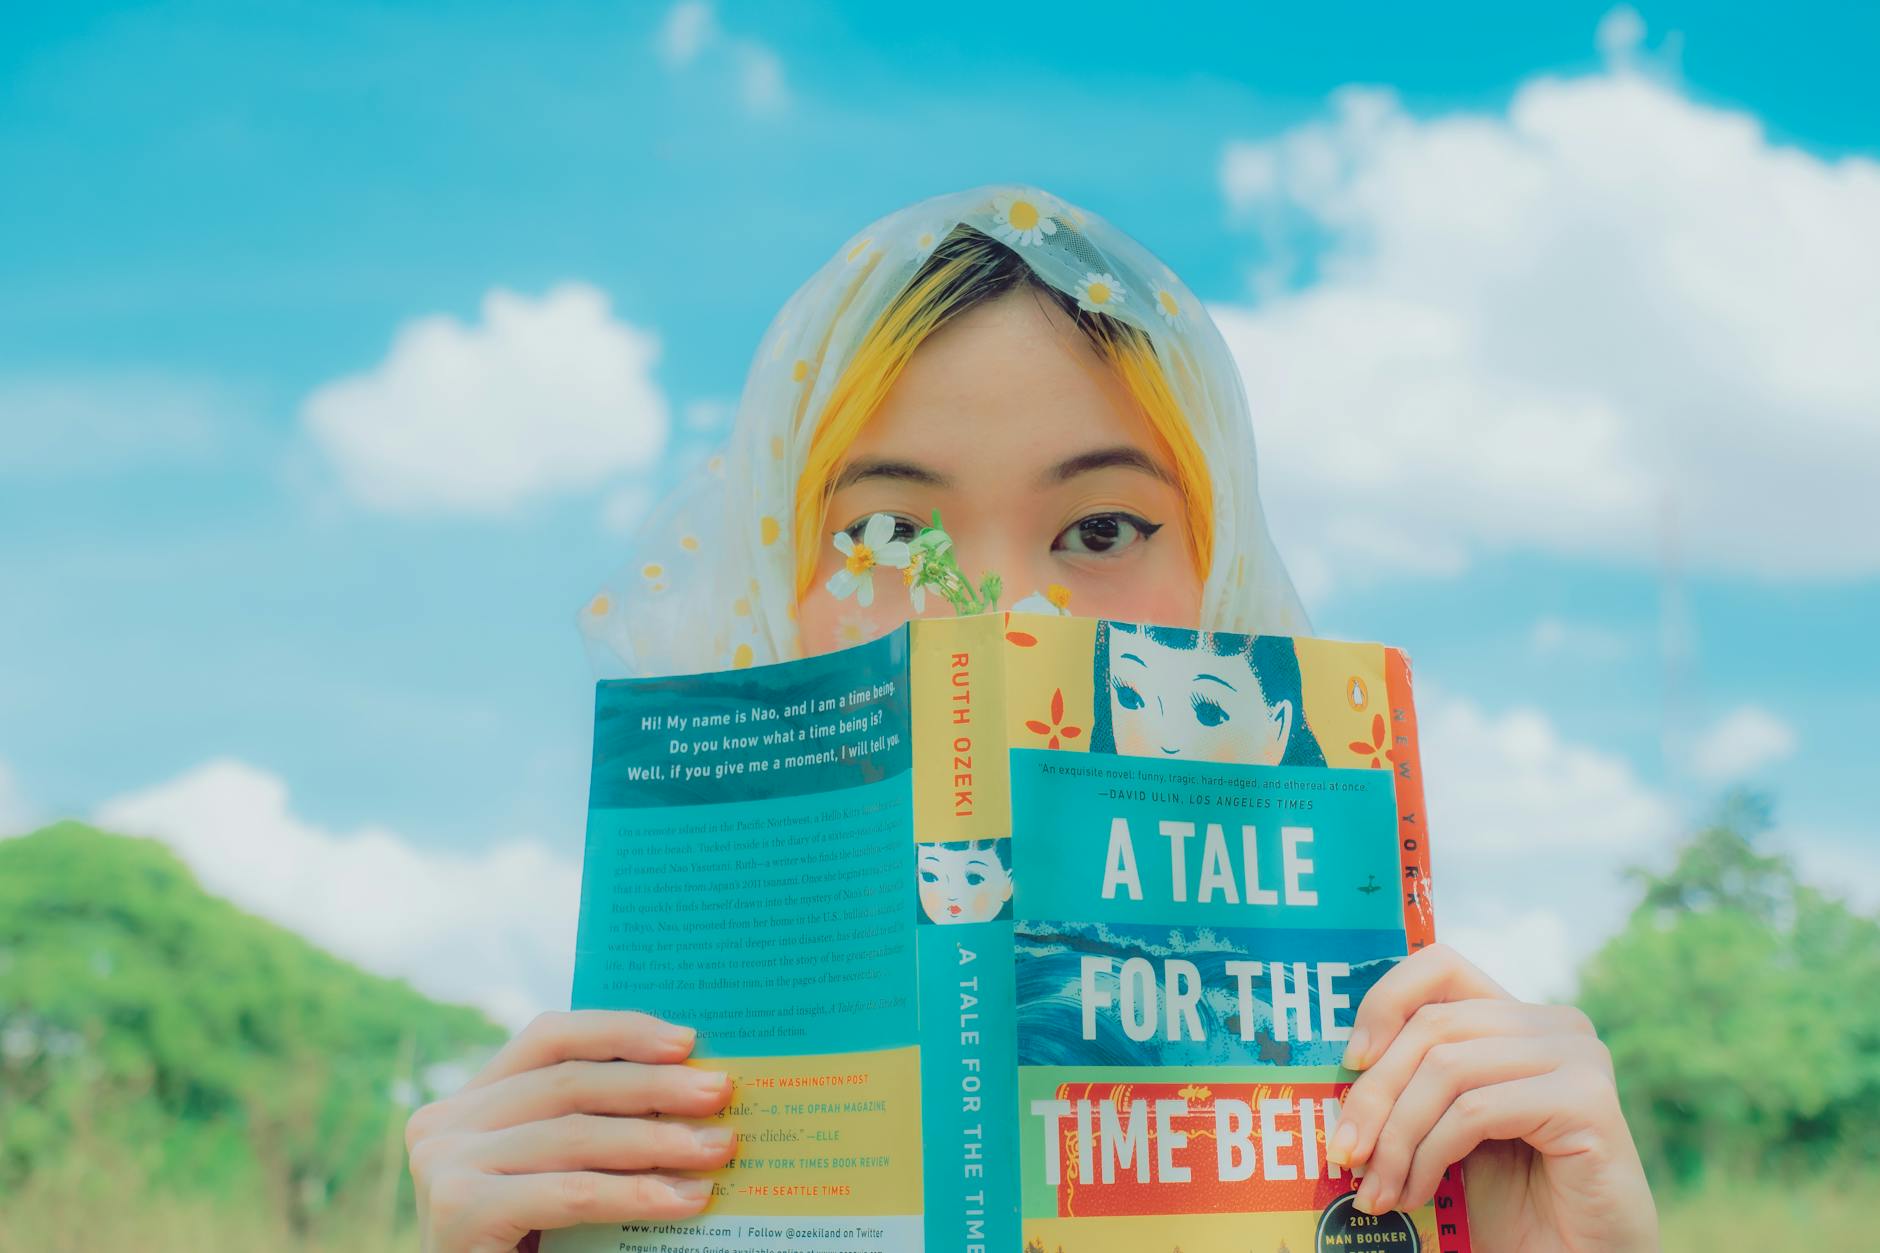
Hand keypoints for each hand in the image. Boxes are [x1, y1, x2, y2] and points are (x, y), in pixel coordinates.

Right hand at [406, 1010, 736, 1252]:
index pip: (549, 1039)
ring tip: (718, 1148)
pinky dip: (637, 1194)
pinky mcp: (459, 1209)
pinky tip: (688, 1199)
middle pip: (569, 1082)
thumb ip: (594, 1126)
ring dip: (659, 1142)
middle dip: (655, 1085)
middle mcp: (446, 1123)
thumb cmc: (533, 1247)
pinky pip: (572, 1192)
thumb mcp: (555, 1172)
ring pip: (576, 1135)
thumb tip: (691, 1088)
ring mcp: (445, 1164)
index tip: (687, 1042)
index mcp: (470, 1102)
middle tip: (721, 1091)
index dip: (620, 1032)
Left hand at [1327, 944, 1657, 1251]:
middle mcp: (1556, 1025)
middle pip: (1432, 1027)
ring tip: (1376, 1188)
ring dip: (1397, 1136)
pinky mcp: (1585, 1100)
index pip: (1441, 966)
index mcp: (1519, 1019)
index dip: (1385, 1002)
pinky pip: (1474, 1111)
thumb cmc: (1510, 1200)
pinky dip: (1430, 1155)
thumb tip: (1342, 1064)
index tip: (1350, 1060)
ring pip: (1446, 1069)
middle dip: (1374, 1094)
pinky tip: (1417, 1193)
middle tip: (1344, 1152)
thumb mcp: (1448, 1124)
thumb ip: (1415, 1080)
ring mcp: (1578, 1057)